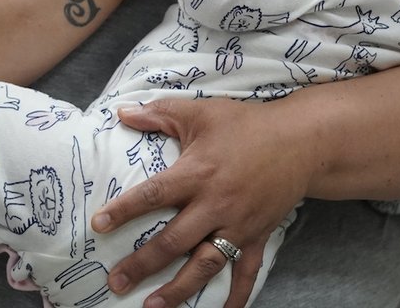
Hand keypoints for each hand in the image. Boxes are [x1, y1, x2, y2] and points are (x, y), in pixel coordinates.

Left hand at [91, 98, 310, 307]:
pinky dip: (236, 296)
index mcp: (199, 173)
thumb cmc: (247, 124)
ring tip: (153, 306)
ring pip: (205, 263)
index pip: (154, 194)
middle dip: (143, 264)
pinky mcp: (258, 235)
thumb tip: (122, 112)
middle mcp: (216, 204)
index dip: (124, 210)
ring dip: (179, 288)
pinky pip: (246, 271)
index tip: (98, 224)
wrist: (301, 141)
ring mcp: (239, 224)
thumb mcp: (201, 112)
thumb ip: (160, 113)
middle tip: (116, 283)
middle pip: (175, 240)